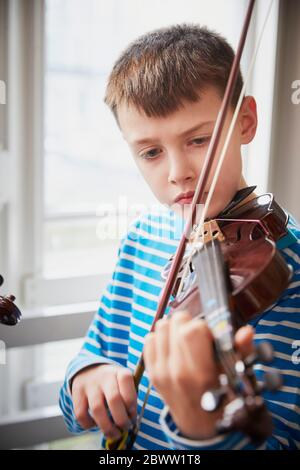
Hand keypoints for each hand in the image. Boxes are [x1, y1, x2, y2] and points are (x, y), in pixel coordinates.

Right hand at [71, 364, 136, 439]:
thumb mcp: (125, 384)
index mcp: (121, 372)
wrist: (90, 371)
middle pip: (114, 399)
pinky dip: (89, 424)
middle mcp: (105, 376)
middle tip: (125, 428)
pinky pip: (81, 414)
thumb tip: (130, 422)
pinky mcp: (77, 393)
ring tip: (114, 434)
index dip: (132, 403)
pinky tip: (96, 424)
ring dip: (107, 427)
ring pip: (97, 409)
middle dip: (121, 420)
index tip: (132, 416)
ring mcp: (90, 384)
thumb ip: (129, 399)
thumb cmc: (114, 384)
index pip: (127, 383)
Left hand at [143, 310, 253, 439]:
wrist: (203, 428)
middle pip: (175, 322)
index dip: (204, 327)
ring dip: (174, 329)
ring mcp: (161, 372)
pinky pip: (149, 340)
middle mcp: (176, 371)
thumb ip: (243, 352)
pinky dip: (161, 339)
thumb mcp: (239, 378)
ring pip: (161, 327)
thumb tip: (246, 331)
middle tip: (199, 336)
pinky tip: (174, 348)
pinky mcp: (152, 373)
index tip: (211, 337)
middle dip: (190, 323)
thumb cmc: (224, 401)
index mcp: (200, 373)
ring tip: (186, 341)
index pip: (192, 330)